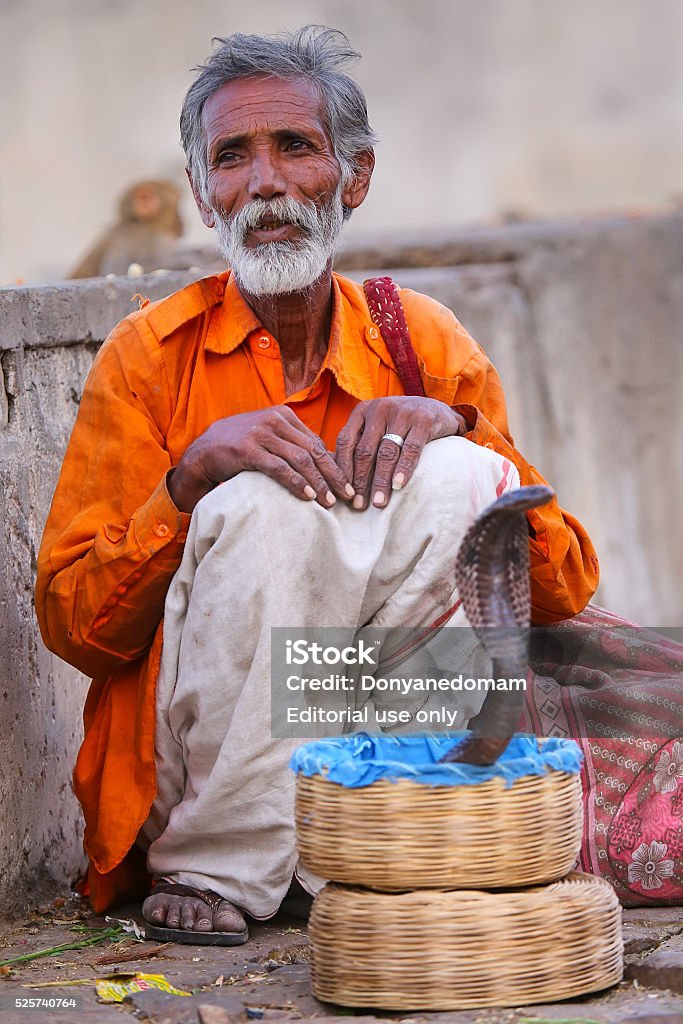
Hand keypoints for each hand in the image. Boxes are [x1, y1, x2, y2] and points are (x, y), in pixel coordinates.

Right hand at [169, 406, 354, 513]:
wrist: (203, 452)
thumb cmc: (240, 448)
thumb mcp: (268, 438)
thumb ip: (292, 443)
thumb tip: (325, 461)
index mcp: (284, 415)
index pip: (317, 442)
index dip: (335, 465)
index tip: (348, 484)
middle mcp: (274, 420)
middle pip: (313, 450)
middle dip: (333, 475)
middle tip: (348, 496)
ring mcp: (261, 434)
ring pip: (300, 459)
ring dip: (318, 483)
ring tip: (330, 502)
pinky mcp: (248, 450)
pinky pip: (279, 468)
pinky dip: (297, 483)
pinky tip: (308, 496)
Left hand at [334, 397, 465, 509]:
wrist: (440, 411)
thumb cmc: (402, 426)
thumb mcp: (378, 427)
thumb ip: (361, 444)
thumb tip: (339, 480)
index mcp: (363, 410)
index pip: (346, 442)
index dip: (343, 470)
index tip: (344, 494)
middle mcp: (380, 408)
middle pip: (365, 451)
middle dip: (361, 481)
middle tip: (359, 505)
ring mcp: (402, 412)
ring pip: (386, 452)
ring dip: (380, 481)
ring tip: (378, 503)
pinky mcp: (424, 420)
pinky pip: (411, 449)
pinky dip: (403, 468)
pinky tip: (398, 485)